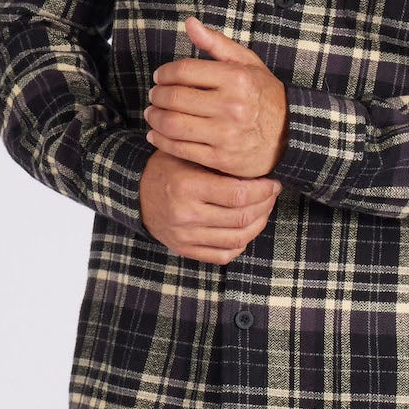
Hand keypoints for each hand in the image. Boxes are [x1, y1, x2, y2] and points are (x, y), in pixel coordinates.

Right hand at [139, 150, 278, 264]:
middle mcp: (185, 215)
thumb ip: (216, 160)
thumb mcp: (186, 154)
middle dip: (265, 205)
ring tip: (263, 210)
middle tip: (272, 195)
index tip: (273, 183)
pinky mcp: (185, 250)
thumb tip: (258, 166)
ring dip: (258, 225)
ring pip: (237, 239)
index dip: (263, 191)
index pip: (238, 194)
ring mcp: (185, 236)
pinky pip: (223, 255)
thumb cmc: (167, 168)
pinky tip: (246, 229)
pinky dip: (241, 243)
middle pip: (241, 218)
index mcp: (187, 187)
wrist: (135, 193)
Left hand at [146, 19, 288, 178]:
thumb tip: (189, 23)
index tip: (160, 77)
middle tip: (154, 95)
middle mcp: (231, 107)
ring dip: (155, 118)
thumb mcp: (248, 64)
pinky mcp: (221, 159)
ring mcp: (226, 135)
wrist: (292, 136)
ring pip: (173, 124)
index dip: (164, 73)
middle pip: (175, 98)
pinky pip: (180, 149)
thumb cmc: (265, 96)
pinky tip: (155, 134)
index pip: (184, 71)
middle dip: (157, 95)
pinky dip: (161, 140)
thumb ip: (217, 44)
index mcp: (237, 79)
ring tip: (153, 113)